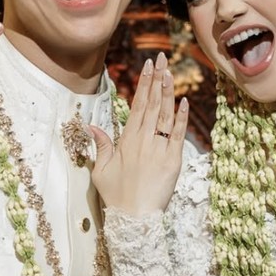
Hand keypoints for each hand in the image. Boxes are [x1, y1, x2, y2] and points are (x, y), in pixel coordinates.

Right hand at [91, 52, 188, 215]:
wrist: (134, 218)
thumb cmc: (116, 196)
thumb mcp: (101, 171)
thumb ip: (100, 146)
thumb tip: (92, 126)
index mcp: (126, 141)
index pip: (136, 105)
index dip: (143, 84)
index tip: (148, 66)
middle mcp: (143, 140)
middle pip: (152, 104)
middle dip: (157, 79)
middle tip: (161, 57)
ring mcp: (160, 149)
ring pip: (165, 115)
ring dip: (168, 92)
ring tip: (171, 71)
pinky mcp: (173, 161)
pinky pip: (178, 134)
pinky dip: (181, 117)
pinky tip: (183, 101)